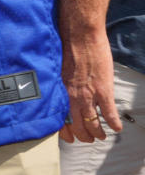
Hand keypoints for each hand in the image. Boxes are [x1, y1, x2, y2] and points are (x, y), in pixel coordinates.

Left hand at [59, 28, 121, 142]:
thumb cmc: (66, 48)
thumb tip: (58, 94)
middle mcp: (71, 97)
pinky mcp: (103, 90)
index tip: (69, 137)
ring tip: (101, 136)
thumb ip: (58, 85)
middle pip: (78, 126)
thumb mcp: (56, 70)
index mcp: (58, 91)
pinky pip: (109, 113)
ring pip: (93, 124)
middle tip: (89, 139)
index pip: (59, 120)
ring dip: (99, 133)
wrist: (80, 35)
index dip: (65, 132)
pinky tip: (116, 127)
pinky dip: (114, 123)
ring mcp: (88, 95)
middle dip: (84, 136)